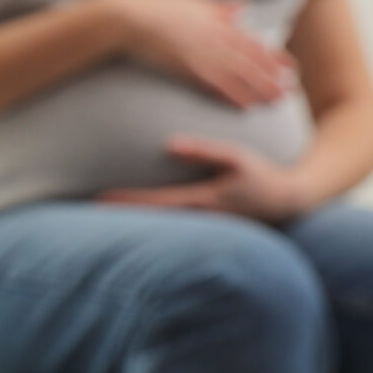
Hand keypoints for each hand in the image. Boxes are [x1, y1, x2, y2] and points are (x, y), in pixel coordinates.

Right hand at [101, 0, 295, 109]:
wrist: (128, 18)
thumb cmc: (157, 6)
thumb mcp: (193, 0)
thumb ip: (219, 7)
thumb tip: (243, 6)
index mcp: (218, 22)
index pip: (251, 42)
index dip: (272, 57)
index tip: (288, 68)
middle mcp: (215, 38)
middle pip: (250, 61)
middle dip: (271, 77)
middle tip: (288, 92)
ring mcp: (202, 53)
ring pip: (237, 75)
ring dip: (258, 90)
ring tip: (274, 102)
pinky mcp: (187, 67)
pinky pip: (215, 84)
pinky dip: (232, 95)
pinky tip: (245, 106)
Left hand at [101, 136, 311, 222]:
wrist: (290, 202)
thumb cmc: (263, 176)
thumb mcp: (238, 159)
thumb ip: (205, 151)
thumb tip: (170, 145)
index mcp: (203, 203)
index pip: (155, 205)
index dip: (126, 202)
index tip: (99, 200)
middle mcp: (197, 220)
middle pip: (150, 220)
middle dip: (119, 215)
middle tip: (82, 208)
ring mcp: (200, 227)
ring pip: (159, 225)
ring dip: (131, 219)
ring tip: (96, 212)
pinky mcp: (203, 226)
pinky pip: (170, 223)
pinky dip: (148, 218)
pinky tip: (129, 215)